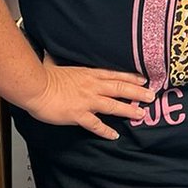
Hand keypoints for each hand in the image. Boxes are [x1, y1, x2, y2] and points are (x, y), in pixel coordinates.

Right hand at [25, 56, 153, 138]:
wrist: (35, 87)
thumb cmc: (43, 75)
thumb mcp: (56, 62)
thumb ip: (59, 59)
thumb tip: (52, 51)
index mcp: (88, 74)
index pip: (115, 74)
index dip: (131, 77)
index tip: (144, 79)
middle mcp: (92, 86)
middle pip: (120, 88)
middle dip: (137, 92)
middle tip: (151, 96)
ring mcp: (87, 101)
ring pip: (113, 105)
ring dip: (128, 110)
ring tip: (141, 114)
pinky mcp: (79, 114)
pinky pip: (96, 125)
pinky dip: (106, 131)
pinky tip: (114, 135)